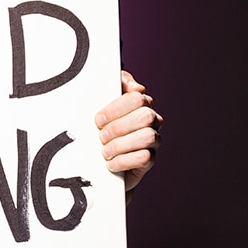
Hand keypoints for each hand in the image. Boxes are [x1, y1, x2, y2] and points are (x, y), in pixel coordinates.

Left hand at [94, 70, 161, 193]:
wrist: (94, 159)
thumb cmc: (100, 124)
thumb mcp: (100, 99)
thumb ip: (117, 84)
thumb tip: (137, 87)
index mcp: (141, 102)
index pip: (137, 98)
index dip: (116, 109)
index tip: (98, 119)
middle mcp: (151, 120)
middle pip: (146, 117)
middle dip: (119, 127)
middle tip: (102, 136)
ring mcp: (153, 140)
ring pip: (148, 137)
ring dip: (121, 145)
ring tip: (105, 151)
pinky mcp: (149, 160)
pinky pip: (145, 158)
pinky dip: (124, 161)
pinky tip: (111, 163)